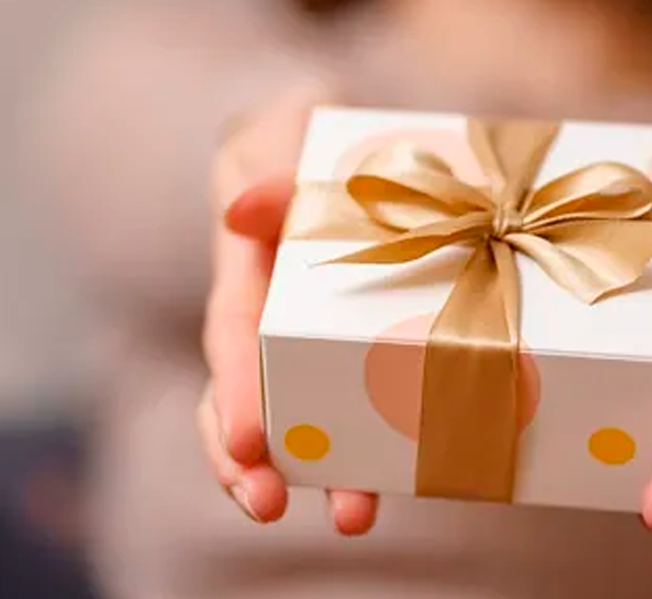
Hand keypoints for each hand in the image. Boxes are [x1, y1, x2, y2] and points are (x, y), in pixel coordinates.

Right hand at [196, 82, 379, 535]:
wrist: (342, 138)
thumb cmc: (302, 135)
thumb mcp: (281, 132)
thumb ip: (271, 166)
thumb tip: (243, 214)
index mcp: (248, 272)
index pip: (231, 338)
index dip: (234, 391)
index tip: (247, 440)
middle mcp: (275, 320)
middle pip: (246, 403)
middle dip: (249, 462)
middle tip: (265, 507)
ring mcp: (319, 343)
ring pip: (306, 420)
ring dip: (323, 474)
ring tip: (351, 519)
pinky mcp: (372, 349)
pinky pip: (373, 404)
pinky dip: (387, 446)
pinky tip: (420, 479)